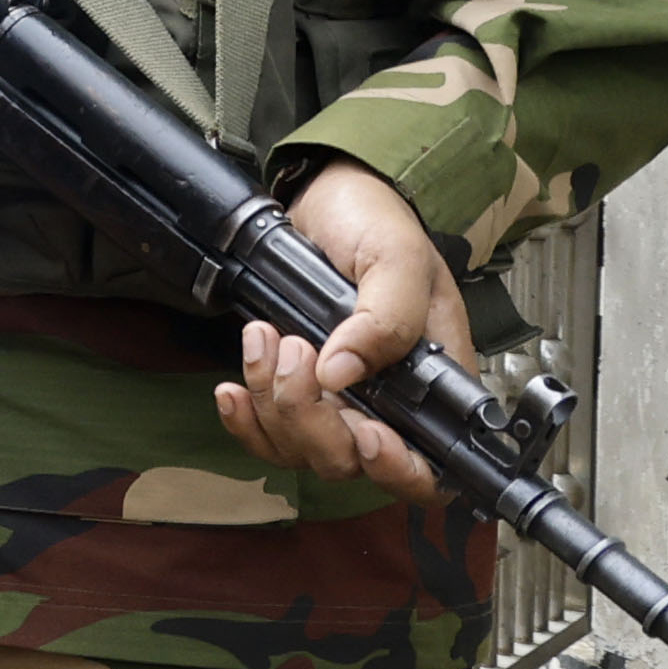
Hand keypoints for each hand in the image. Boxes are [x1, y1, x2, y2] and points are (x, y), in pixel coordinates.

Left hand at [215, 160, 461, 504]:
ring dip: (272, 403)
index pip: (431, 467)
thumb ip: (386, 318)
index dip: (398, 469)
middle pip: (351, 462)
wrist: (327, 199)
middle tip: (296, 348)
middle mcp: (389, 405)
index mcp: (434, 383)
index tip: (366, 433)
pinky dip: (244, 418)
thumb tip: (344, 373)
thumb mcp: (396, 258)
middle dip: (311, 418)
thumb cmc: (376, 224)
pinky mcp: (296, 392)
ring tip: (264, 338)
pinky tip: (233, 387)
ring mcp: (339, 402)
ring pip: (301, 450)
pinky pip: (266, 435)